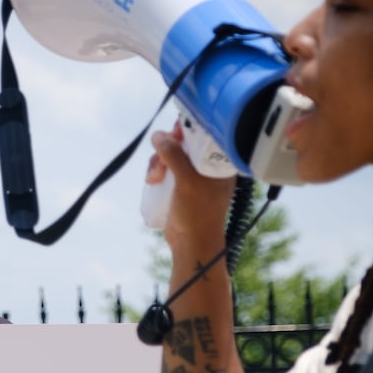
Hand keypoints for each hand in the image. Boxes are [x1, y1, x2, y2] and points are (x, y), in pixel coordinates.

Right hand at [150, 121, 234, 255]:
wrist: (191, 243)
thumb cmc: (198, 213)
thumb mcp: (187, 180)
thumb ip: (174, 155)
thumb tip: (158, 135)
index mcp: (220, 160)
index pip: (205, 132)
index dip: (187, 129)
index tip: (173, 135)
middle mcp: (208, 164)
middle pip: (183, 141)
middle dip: (167, 149)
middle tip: (161, 162)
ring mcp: (193, 174)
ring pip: (170, 154)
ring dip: (157, 162)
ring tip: (154, 178)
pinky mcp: (179, 183)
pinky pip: (164, 167)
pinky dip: (156, 170)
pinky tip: (152, 181)